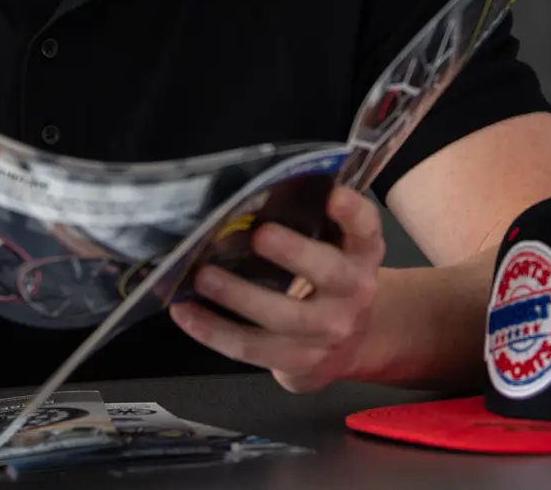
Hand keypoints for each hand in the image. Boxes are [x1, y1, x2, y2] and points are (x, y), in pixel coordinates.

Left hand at [170, 185, 384, 393]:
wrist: (352, 343)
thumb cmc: (329, 278)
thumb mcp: (336, 246)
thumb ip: (311, 219)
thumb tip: (250, 189)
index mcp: (361, 253)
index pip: (365, 227)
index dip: (352, 211)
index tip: (334, 195)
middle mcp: (353, 291)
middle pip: (330, 273)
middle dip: (295, 253)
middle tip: (260, 236)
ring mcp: (327, 331)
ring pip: (284, 318)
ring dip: (239, 297)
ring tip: (203, 277)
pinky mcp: (298, 360)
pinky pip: (251, 348)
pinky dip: (213, 330)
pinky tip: (185, 312)